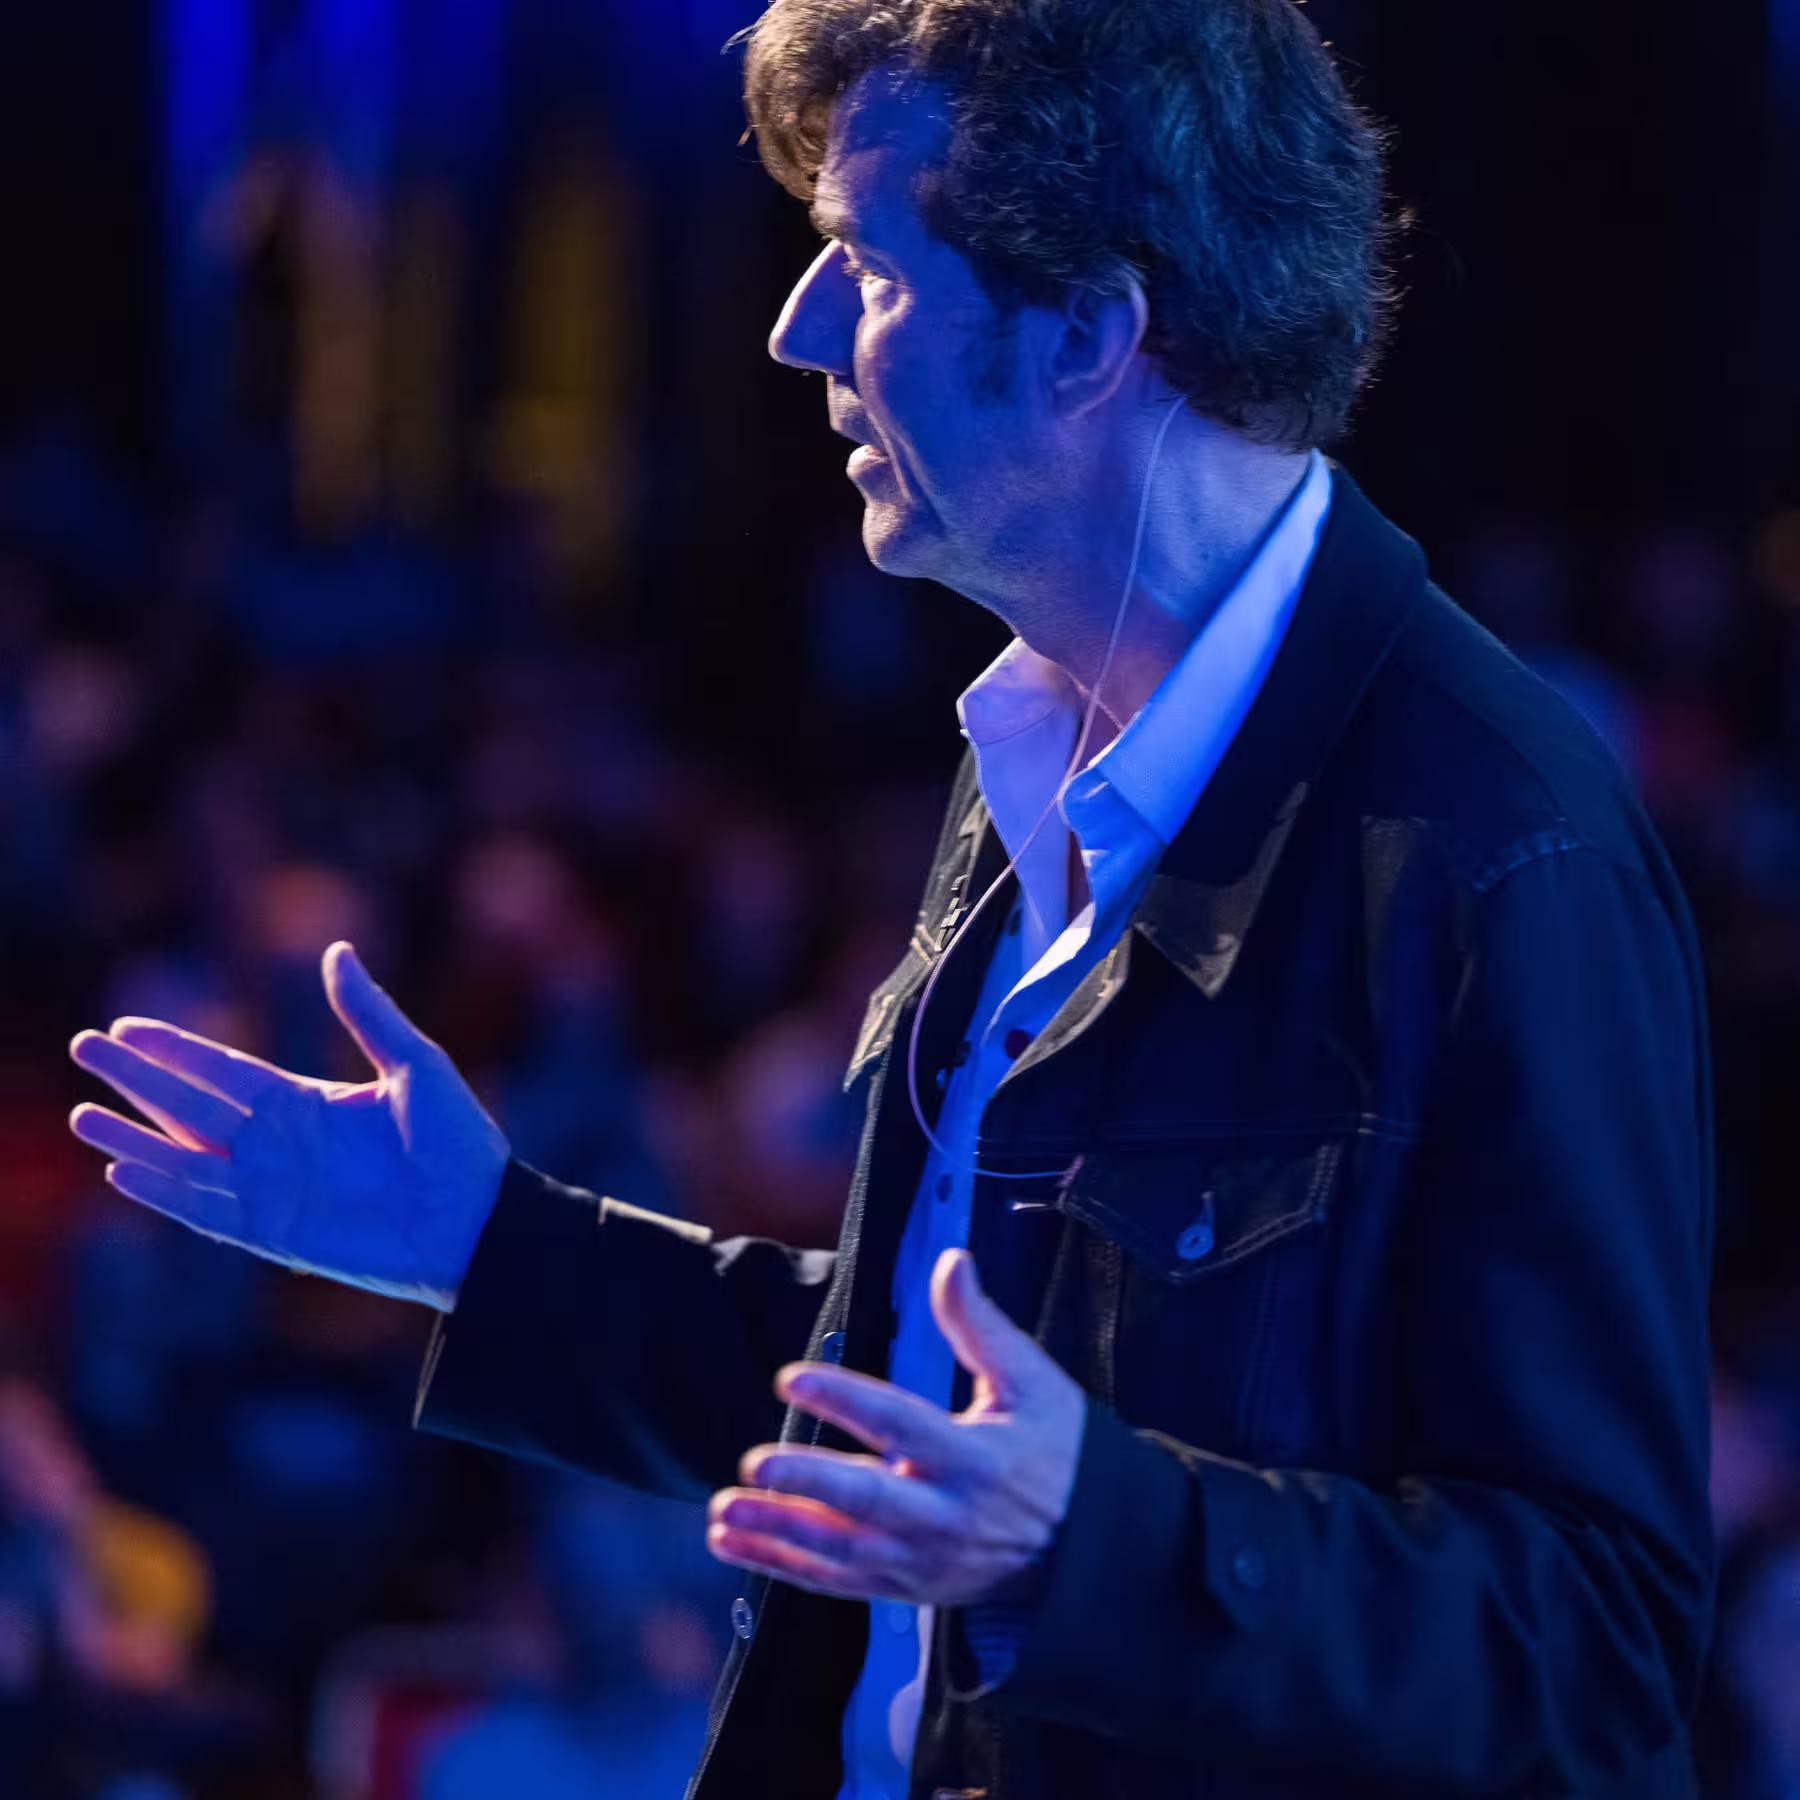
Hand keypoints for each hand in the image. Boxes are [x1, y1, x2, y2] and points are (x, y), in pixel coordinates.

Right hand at [67, 941, 511, 1311]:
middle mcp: (280, 1145)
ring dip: (134, 1137)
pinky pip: (207, 1211)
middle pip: (190, 1105)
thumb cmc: (461, 1144)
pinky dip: (165, 1192)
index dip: (175, 1049)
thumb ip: (368, 1013)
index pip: (223, 1070)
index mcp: (307, 1102)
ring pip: (185, 1159)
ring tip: (82, 1115)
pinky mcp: (276, 1234)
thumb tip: (336, 950)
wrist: (480, 1221)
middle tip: (82, 1048)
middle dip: (137, 1079)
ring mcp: (274, 1190)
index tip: (127, 1026)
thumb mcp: (417, 1065)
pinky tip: (122, 1170)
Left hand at [706, 1248, 1087, 1608]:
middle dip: (807, 1485)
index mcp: (977, 1460)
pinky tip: (732, 1543)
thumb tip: (951, 1260)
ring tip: (724, 1508)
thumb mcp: (1032, 1383)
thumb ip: (980, 1324)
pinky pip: (835, 1582)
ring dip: (778, 1531)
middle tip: (754, 1464)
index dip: (844, 1400)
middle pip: (868, 1501)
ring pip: (840, 1551)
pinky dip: (780, 1566)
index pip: (901, 1424)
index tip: (792, 1377)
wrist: (1083, 1551)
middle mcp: (946, 1516)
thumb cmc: (1057, 1454)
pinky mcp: (905, 1587)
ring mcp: (923, 1560)